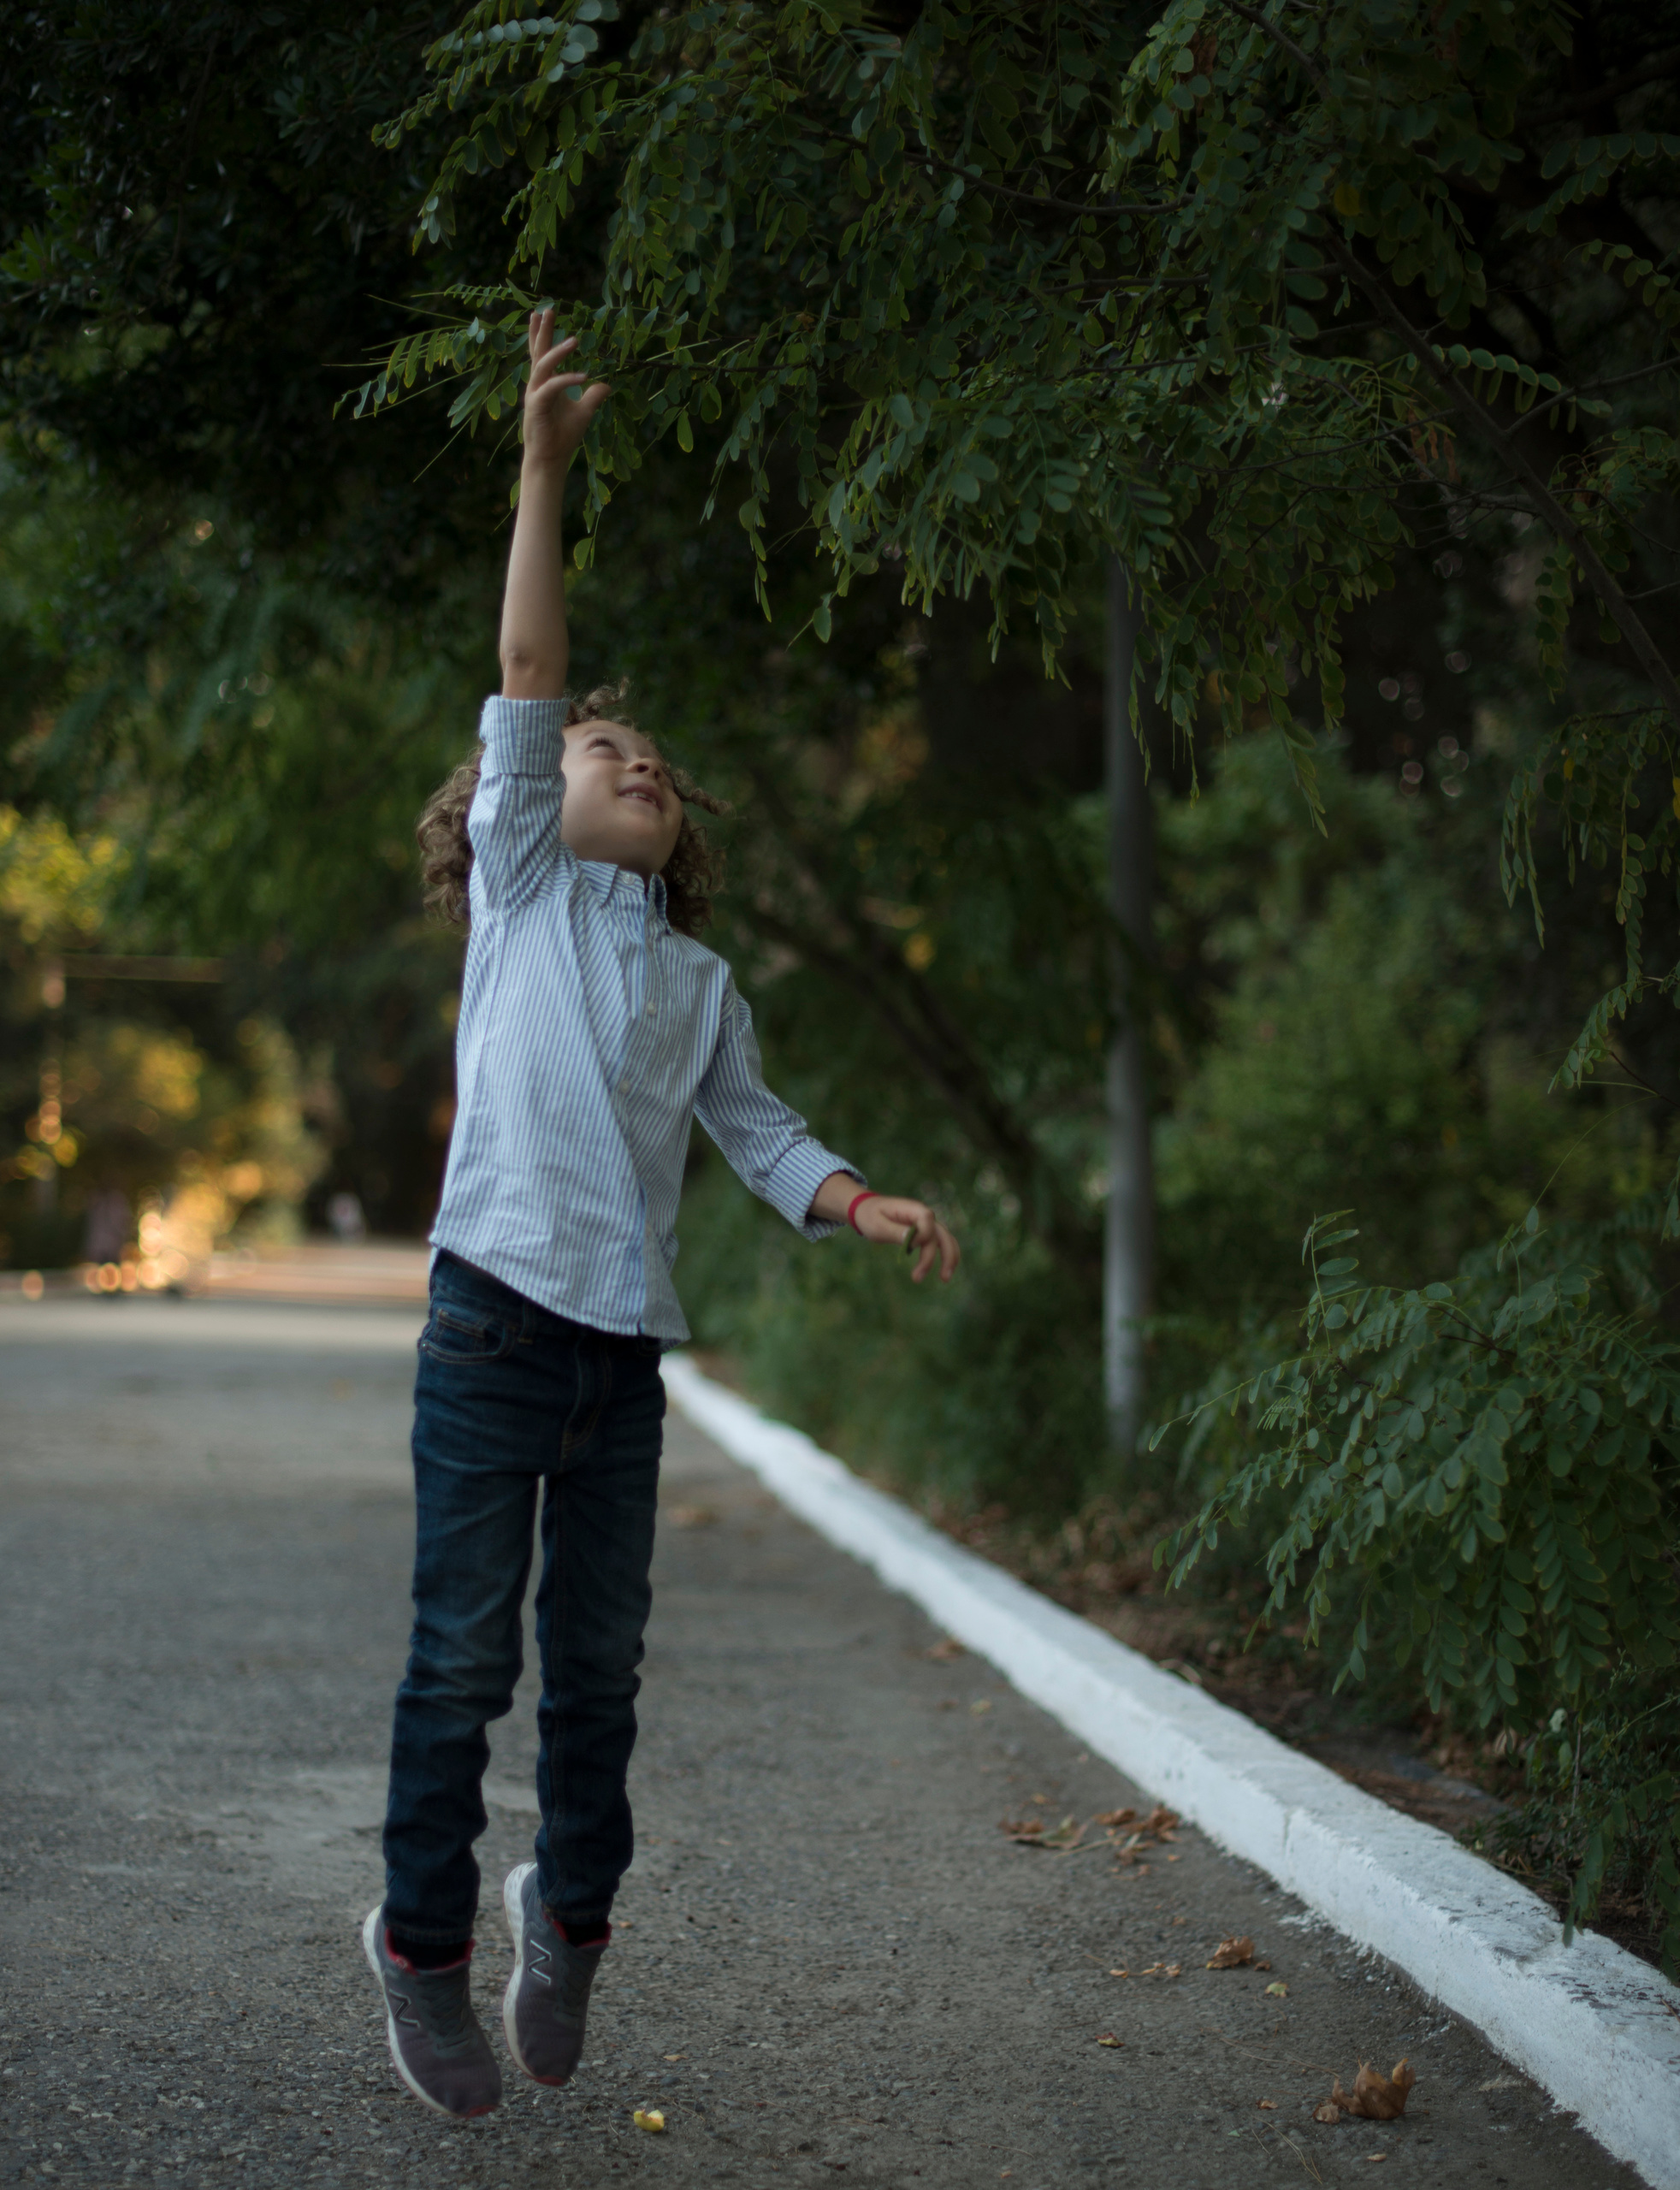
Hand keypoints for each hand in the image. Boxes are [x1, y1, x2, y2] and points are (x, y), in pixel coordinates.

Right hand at [521, 306, 609, 472]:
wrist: (550, 458)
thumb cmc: (563, 436)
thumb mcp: (584, 412)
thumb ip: (593, 396)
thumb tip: (606, 385)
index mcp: (545, 383)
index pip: (542, 353)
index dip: (543, 334)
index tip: (544, 313)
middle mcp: (537, 385)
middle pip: (539, 352)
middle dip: (543, 331)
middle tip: (549, 309)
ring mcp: (535, 394)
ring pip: (544, 366)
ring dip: (558, 351)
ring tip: (575, 340)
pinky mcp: (536, 406)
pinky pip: (552, 387)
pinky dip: (567, 380)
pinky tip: (584, 376)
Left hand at [851, 1193, 961, 1284]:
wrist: (867, 1209)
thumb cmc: (870, 1216)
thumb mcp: (877, 1226)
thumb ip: (894, 1232)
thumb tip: (911, 1239)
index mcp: (912, 1209)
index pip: (927, 1222)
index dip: (923, 1237)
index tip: (909, 1248)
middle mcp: (924, 1215)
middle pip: (942, 1234)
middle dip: (946, 1255)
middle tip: (943, 1278)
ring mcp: (926, 1224)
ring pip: (946, 1240)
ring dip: (949, 1259)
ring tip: (945, 1279)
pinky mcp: (925, 1232)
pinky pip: (939, 1243)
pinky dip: (945, 1256)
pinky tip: (942, 1271)